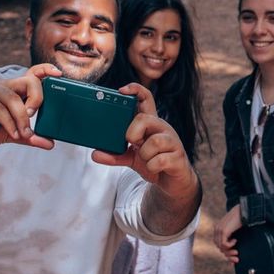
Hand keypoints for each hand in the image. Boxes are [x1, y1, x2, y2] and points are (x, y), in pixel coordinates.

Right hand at [0, 63, 61, 149]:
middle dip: (37, 98)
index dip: (46, 70)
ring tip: (23, 133)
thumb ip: (29, 137)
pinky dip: (9, 122)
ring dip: (22, 117)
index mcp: (15, 91)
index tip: (58, 74)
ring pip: (14, 97)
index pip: (33, 73)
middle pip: (29, 81)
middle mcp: (5, 86)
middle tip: (34, 116)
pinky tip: (13, 133)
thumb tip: (50, 144)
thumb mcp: (11, 133)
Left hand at [92, 83, 197, 201]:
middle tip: (133, 144)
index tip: (121, 90)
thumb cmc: (153, 163)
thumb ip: (114, 155)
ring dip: (144, 154)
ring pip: (154, 141)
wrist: (172, 183)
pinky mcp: (178, 157)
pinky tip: (154, 168)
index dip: (135, 90)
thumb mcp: (131, 158)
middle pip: (145, 118)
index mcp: (151, 124)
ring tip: (147, 159)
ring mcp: (173, 142)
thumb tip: (94, 154)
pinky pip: (160, 160)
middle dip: (133, 133)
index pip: (146, 99)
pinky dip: (152, 167)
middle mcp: (163, 128)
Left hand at [213, 205, 242, 263]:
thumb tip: (234, 248)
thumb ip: (231, 237)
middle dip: (228, 253)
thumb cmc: (240, 219)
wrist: (243, 210)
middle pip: (219, 246)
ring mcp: (219, 230)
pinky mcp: (223, 231)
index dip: (225, 251)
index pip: (218, 243)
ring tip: (237, 251)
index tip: (233, 256)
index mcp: (218, 229)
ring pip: (221, 247)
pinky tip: (235, 240)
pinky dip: (230, 245)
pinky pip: (224, 244)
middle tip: (237, 255)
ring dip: (229, 251)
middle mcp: (216, 229)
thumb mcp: (233, 229)